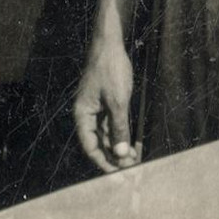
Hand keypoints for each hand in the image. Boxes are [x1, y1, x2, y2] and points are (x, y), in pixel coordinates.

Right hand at [74, 36, 139, 174]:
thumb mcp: (117, 101)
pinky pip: (113, 124)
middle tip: (131, 170)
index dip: (103, 163)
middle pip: (98, 143)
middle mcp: (87, 113)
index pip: (90, 146)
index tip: (118, 176)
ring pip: (107, 135)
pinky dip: (122, 135)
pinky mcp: (106, 102)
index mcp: (83, 114)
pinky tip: (133, 144)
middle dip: (114, 158)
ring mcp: (97, 108)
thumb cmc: (110, 68)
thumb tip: (121, 153)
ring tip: (135, 160)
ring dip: (119, 148)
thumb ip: (119, 128)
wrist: (110, 43)